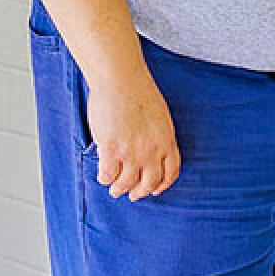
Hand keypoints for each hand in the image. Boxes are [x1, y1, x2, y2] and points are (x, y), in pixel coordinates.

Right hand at [86, 70, 181, 201]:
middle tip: (133, 194)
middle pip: (149, 183)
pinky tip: (103, 175)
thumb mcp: (159, 115)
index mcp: (166, 139)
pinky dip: (105, 178)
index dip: (163, 184)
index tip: (156, 189)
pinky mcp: (111, 150)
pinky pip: (107, 175)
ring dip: (119, 189)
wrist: (121, 81)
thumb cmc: (139, 91)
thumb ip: (157, 134)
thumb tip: (152, 147)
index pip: (171, 171)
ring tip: (114, 188)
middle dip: (140, 192)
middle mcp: (152, 150)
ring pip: (126, 184)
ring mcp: (131, 152)